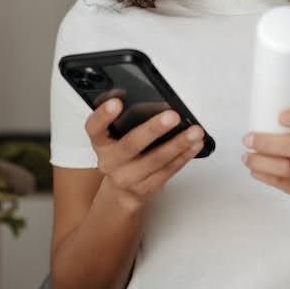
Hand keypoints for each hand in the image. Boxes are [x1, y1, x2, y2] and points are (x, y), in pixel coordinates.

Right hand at [84, 97, 204, 209]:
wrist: (122, 189)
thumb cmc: (123, 153)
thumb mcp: (116, 136)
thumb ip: (127, 119)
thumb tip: (153, 99)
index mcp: (100, 142)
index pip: (94, 128)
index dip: (103, 115)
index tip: (116, 102)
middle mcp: (109, 161)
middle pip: (130, 145)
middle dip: (153, 129)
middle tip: (172, 116)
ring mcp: (127, 178)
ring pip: (155, 160)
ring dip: (178, 144)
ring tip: (195, 131)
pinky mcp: (146, 188)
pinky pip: (167, 172)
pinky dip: (183, 157)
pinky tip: (195, 145)